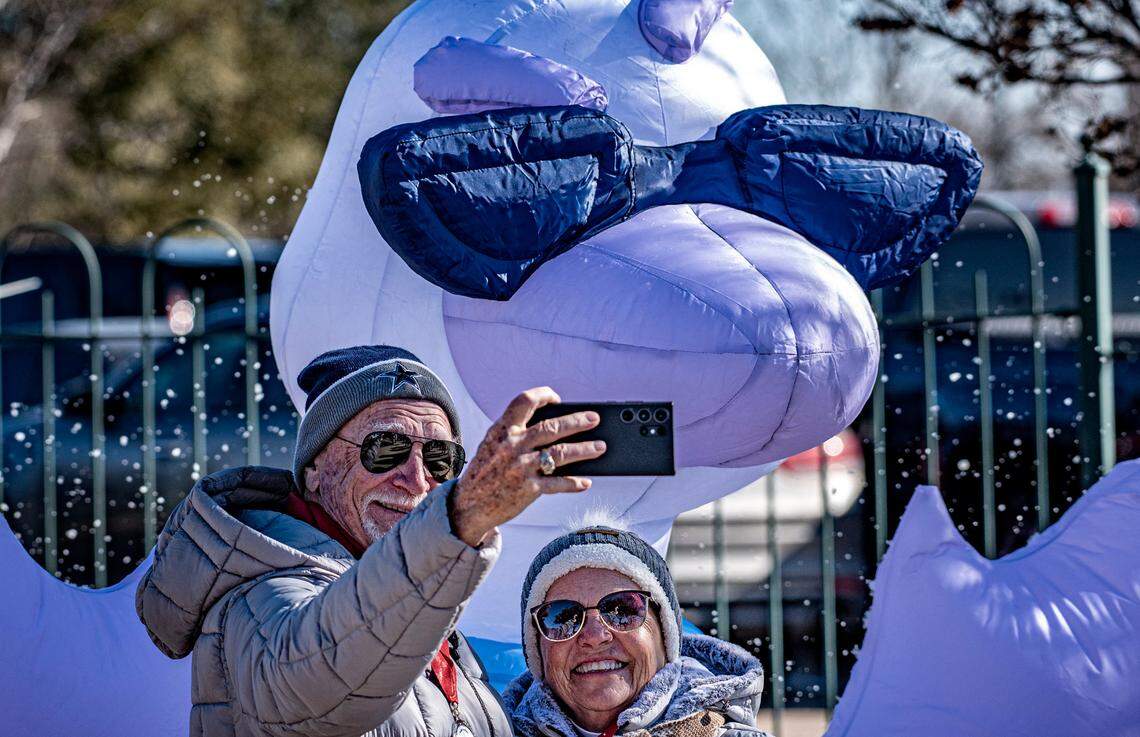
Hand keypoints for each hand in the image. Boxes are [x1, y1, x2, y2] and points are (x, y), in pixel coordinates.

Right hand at [450, 387, 605, 546]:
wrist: (467, 506)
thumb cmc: (484, 473)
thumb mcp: (492, 445)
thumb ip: (514, 433)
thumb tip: (550, 426)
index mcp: (502, 430)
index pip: (524, 401)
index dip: (543, 395)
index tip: (557, 398)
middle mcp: (512, 446)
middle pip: (551, 427)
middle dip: (576, 421)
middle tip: (594, 419)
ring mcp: (521, 468)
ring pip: (560, 453)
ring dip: (584, 450)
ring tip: (599, 447)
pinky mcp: (528, 489)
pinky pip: (558, 484)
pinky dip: (574, 483)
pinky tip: (585, 482)